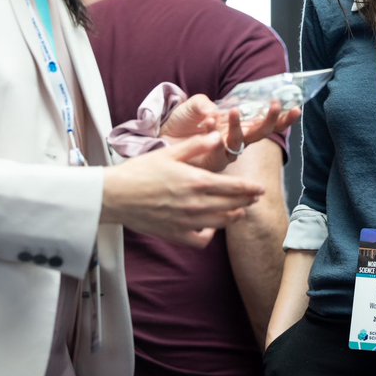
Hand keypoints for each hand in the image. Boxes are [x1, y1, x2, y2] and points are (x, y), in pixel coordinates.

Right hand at [101, 132, 264, 247]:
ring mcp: (186, 222)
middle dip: (246, 201)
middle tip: (255, 197)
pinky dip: (209, 235)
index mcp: (196, 181)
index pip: (233, 187)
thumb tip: (218, 135)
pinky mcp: (175, 235)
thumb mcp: (170, 152)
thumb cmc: (140, 171)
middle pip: (231, 205)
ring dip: (233, 217)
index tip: (260, 188)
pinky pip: (200, 240)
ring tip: (240, 212)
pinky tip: (211, 228)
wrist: (114, 195)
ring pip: (220, 223)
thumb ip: (197, 145)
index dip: (249, 188)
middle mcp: (196, 204)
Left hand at [159, 95, 299, 170]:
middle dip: (269, 121)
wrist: (159, 138)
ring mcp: (222, 151)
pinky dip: (213, 135)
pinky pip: (216, 150)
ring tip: (235, 111)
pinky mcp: (208, 161)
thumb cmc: (182, 123)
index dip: (280, 119)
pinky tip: (208, 123)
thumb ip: (206, 104)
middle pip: (259, 134)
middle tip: (274, 106)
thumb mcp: (195, 105)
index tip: (295, 109)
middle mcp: (233, 140)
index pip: (264, 123)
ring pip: (239, 143)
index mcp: (236, 126)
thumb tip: (215, 112)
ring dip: (239, 127)